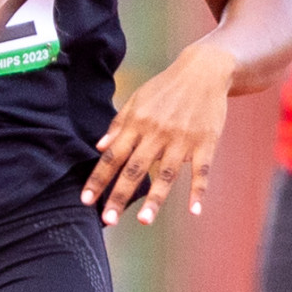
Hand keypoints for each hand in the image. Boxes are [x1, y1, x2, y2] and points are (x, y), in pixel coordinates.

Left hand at [82, 41, 234, 225]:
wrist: (204, 71)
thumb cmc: (166, 87)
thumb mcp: (138, 99)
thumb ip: (119, 124)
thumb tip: (99, 147)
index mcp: (137, 123)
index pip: (113, 155)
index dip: (98, 178)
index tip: (86, 200)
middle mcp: (156, 133)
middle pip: (135, 168)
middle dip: (120, 195)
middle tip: (108, 220)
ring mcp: (182, 139)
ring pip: (166, 173)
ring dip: (155, 198)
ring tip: (143, 221)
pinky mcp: (205, 142)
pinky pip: (201, 170)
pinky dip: (199, 190)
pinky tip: (195, 210)